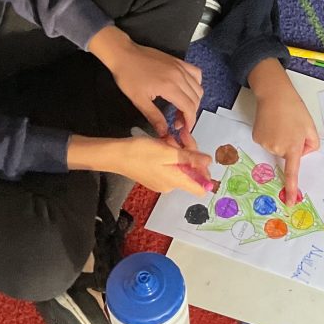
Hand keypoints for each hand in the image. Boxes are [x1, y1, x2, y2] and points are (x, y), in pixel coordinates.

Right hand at [68, 134, 212, 196]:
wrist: (114, 155)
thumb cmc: (140, 153)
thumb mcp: (167, 152)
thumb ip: (190, 158)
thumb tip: (209, 161)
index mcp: (176, 181)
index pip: (200, 188)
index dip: (206, 173)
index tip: (202, 156)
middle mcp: (171, 185)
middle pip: (191, 171)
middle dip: (190, 152)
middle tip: (181, 135)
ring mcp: (162, 181)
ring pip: (180, 165)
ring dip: (179, 149)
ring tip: (168, 137)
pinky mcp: (155, 175)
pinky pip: (170, 165)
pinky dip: (170, 153)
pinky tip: (163, 142)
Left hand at [88, 26, 202, 136]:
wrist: (123, 54)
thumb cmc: (128, 75)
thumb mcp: (139, 100)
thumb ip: (154, 117)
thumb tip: (164, 132)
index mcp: (169, 87)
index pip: (189, 108)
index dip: (190, 121)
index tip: (185, 129)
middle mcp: (179, 76)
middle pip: (195, 100)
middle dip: (190, 114)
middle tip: (178, 122)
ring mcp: (180, 67)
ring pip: (198, 88)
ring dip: (194, 101)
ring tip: (182, 108)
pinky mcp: (179, 62)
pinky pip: (196, 74)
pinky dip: (196, 84)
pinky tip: (188, 90)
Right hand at [248, 59, 318, 201]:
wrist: (274, 94)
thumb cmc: (294, 109)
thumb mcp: (310, 126)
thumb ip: (312, 144)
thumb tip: (302, 154)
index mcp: (293, 147)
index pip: (292, 172)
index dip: (290, 188)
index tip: (289, 202)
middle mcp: (277, 148)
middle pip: (287, 154)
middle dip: (292, 145)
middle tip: (293, 127)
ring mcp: (265, 143)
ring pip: (277, 148)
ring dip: (281, 138)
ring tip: (282, 122)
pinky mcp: (257, 138)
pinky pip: (268, 142)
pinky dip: (272, 135)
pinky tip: (272, 123)